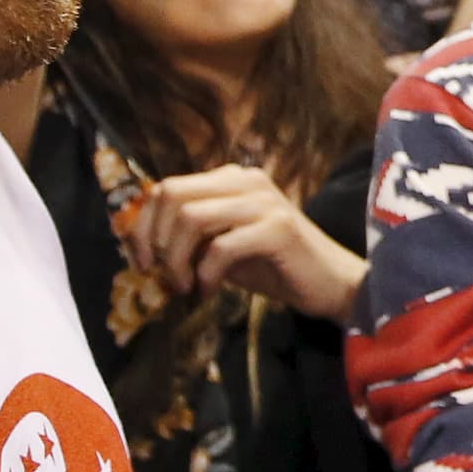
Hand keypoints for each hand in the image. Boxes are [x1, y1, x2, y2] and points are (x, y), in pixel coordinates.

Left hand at [129, 164, 367, 322]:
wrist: (332, 285)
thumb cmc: (275, 267)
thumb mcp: (222, 247)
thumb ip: (190, 238)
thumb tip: (140, 246)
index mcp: (231, 179)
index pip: (167, 187)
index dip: (142, 225)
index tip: (141, 263)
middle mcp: (246, 180)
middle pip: (172, 195)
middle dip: (153, 240)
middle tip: (159, 276)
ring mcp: (263, 202)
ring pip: (191, 218)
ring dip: (176, 260)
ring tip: (185, 287)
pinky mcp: (278, 229)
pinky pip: (220, 247)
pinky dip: (205, 275)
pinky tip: (209, 292)